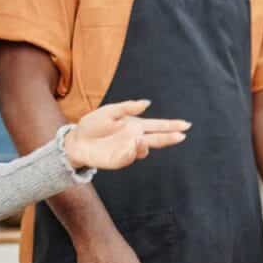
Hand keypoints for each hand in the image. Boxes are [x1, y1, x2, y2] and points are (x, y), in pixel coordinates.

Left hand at [63, 99, 188, 169]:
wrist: (76, 140)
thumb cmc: (93, 124)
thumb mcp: (110, 111)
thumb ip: (128, 107)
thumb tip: (147, 103)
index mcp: (135, 125)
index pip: (158, 125)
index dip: (172, 125)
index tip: (186, 125)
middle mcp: (135, 138)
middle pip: (157, 138)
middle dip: (170, 137)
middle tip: (181, 135)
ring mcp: (128, 150)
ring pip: (144, 149)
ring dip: (147, 144)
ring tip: (142, 139)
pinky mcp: (118, 160)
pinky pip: (129, 157)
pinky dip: (133, 152)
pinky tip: (134, 144)